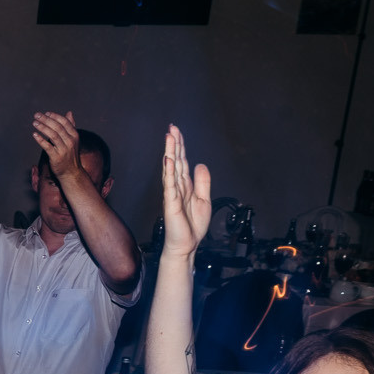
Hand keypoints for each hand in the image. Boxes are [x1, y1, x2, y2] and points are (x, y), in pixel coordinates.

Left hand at [33, 111, 83, 182]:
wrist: (71, 173)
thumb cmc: (70, 154)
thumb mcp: (73, 139)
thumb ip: (70, 126)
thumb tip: (69, 113)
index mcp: (74, 135)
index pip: (64, 122)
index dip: (54, 116)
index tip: (46, 113)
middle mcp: (70, 141)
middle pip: (57, 127)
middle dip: (46, 119)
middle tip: (37, 115)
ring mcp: (63, 150)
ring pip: (52, 135)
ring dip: (42, 127)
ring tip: (34, 123)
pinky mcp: (56, 157)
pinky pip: (47, 147)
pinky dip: (40, 140)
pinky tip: (34, 134)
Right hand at [161, 124, 212, 256]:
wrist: (186, 245)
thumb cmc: (192, 226)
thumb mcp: (204, 200)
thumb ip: (202, 182)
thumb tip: (200, 164)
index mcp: (185, 185)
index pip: (182, 161)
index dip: (180, 146)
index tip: (177, 131)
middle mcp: (177, 186)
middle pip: (176, 161)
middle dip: (174, 144)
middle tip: (172, 128)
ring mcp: (173, 193)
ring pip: (171, 169)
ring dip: (170, 152)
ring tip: (169, 137)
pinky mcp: (171, 202)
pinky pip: (170, 184)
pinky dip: (169, 171)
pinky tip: (168, 160)